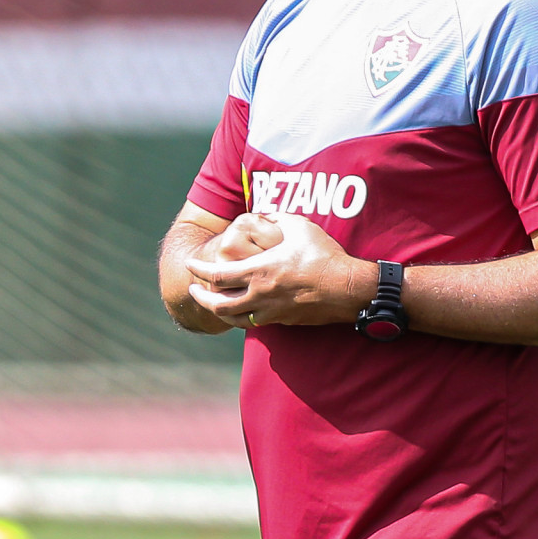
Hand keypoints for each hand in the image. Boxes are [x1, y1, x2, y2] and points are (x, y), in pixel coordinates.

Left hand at [186, 213, 375, 328]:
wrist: (347, 289)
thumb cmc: (324, 255)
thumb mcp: (298, 227)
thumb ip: (276, 219)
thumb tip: (266, 216)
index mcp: (259, 271)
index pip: (217, 275)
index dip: (199, 271)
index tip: (190, 265)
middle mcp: (260, 295)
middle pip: (219, 304)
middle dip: (202, 298)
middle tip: (193, 291)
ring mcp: (272, 311)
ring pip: (236, 318)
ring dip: (220, 312)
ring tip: (215, 304)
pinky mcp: (284, 320)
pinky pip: (256, 322)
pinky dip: (243, 317)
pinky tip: (243, 311)